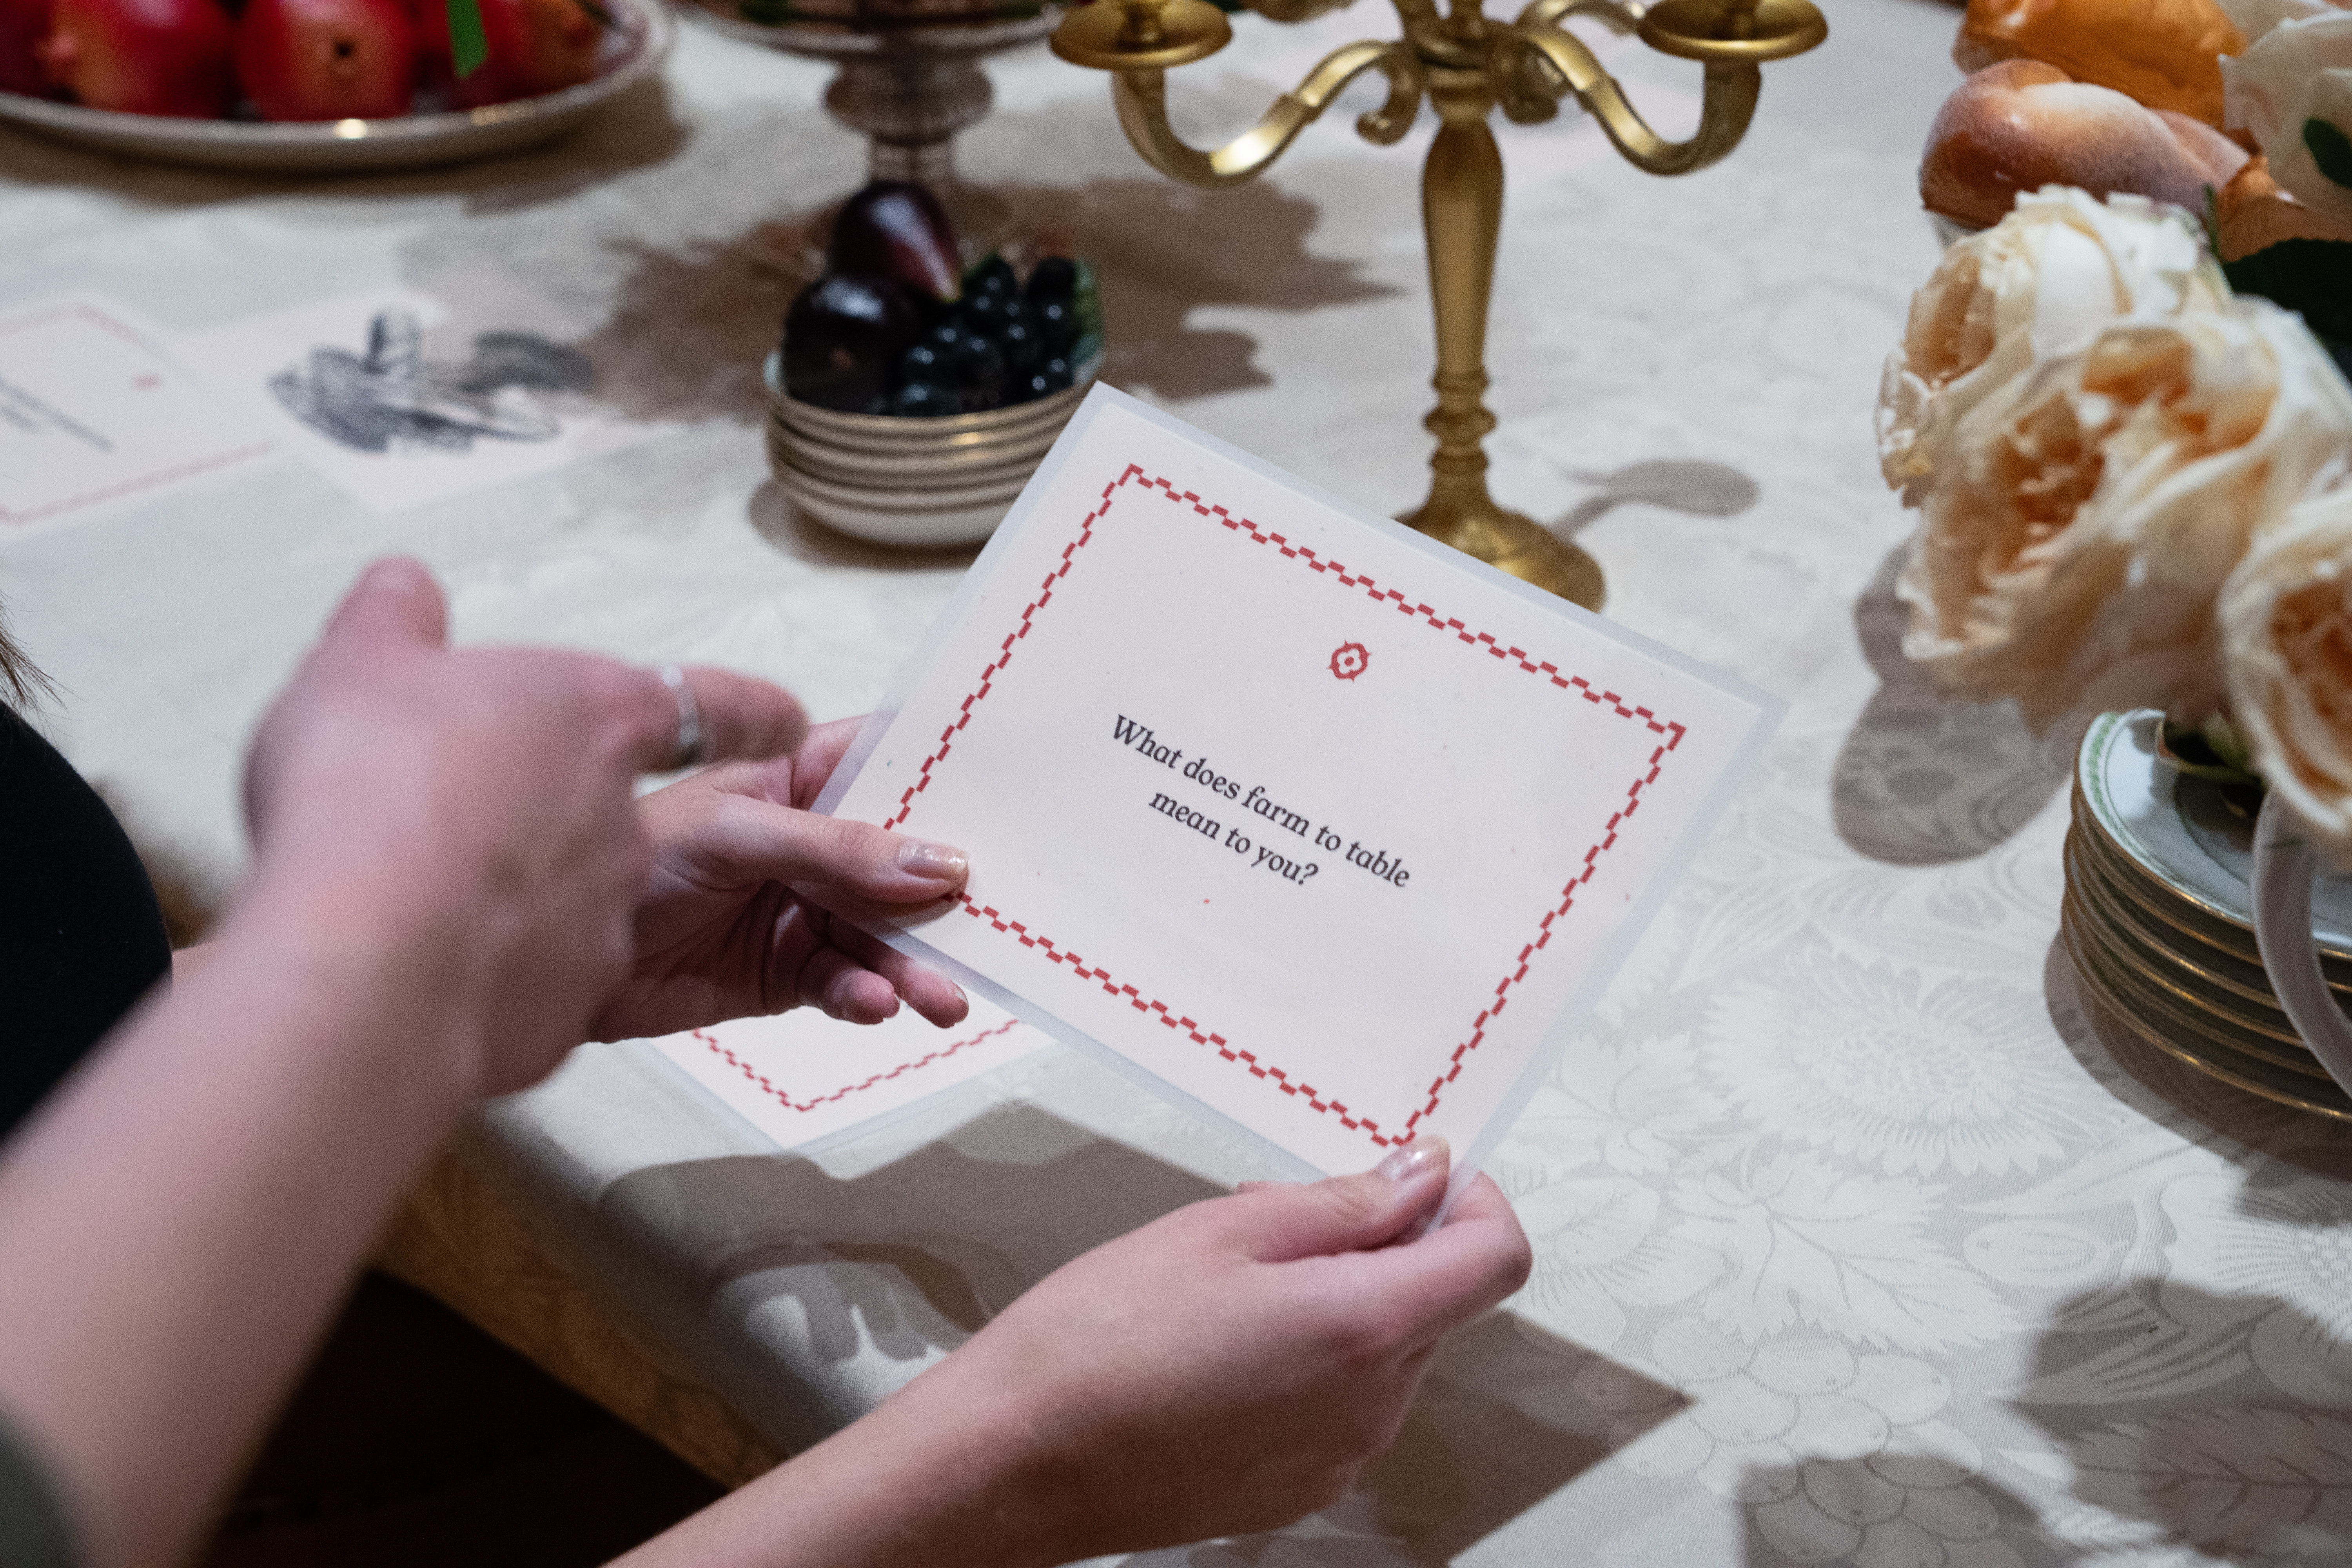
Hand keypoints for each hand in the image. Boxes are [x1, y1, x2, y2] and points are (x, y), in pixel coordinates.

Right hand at [240, 558, 808, 1096]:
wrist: (359, 942)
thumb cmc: (365, 792)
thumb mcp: (363, 668)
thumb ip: (396, 623)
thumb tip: (401, 584)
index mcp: (599, 716)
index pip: (720, 708)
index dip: (751, 714)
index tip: (787, 722)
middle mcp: (627, 815)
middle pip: (643, 817)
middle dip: (582, 822)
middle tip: (496, 821)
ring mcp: (610, 909)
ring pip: (591, 899)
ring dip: (534, 898)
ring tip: (445, 894)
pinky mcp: (579, 992)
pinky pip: (550, 974)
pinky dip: (506, 969)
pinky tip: (442, 957)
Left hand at [589, 717, 971, 1040]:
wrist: (551, 954)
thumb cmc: (633, 858)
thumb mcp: (738, 835)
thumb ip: (837, 850)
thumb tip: (939, 863)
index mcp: (797, 782)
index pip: (886, 764)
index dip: (947, 775)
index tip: (1015, 794)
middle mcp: (810, 845)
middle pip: (901, 864)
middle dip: (946, 897)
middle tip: (994, 930)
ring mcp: (799, 911)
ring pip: (881, 935)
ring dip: (915, 964)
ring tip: (943, 997)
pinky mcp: (783, 976)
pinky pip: (843, 983)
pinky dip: (863, 995)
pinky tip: (873, 1003)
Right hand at [880, 1139, 1531, 1561]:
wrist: (1018, 1457)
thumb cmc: (1101, 1336)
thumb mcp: (1221, 1229)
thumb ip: (1342, 1205)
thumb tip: (1423, 1177)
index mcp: (1362, 1327)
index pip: (1495, 1259)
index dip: (1474, 1203)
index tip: (1420, 1177)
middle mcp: (1371, 1407)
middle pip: (1434, 1304)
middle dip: (1381, 1245)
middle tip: (1277, 1216)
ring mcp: (1338, 1459)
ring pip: (1385, 1354)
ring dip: (1339, 1302)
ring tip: (1231, 1283)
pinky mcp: (1298, 1491)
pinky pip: (1342, 1407)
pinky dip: (1309, 1361)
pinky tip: (1222, 1345)